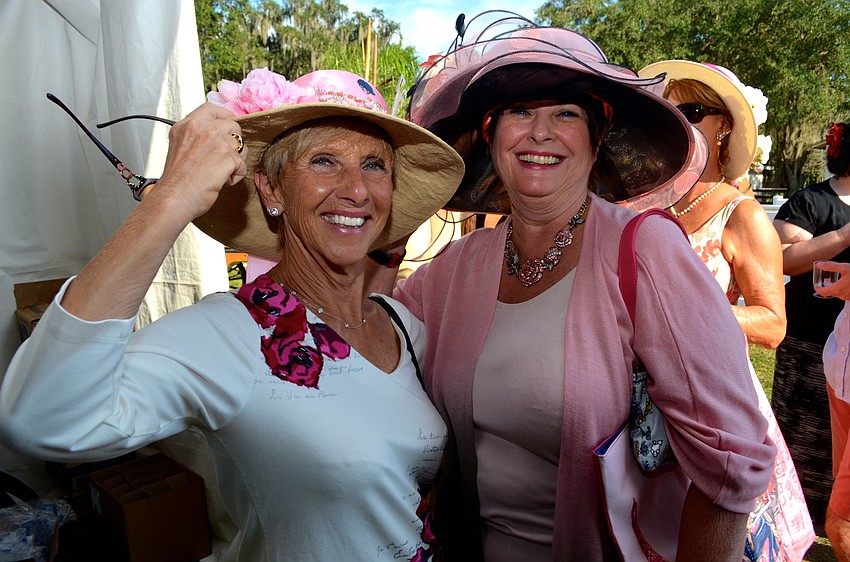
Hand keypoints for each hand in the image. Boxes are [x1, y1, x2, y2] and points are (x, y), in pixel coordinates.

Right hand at [149, 103, 247, 218]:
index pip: (213, 109)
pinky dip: (235, 177)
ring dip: (235, 162)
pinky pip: (242, 165)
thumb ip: (197, 136)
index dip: (225, 118)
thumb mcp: (180, 146)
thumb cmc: (177, 180)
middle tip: (222, 159)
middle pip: (233, 126)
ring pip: (241, 146)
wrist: (174, 197)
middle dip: (234, 143)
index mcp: (187, 125)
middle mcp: (201, 128)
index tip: (227, 129)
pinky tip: (220, 181)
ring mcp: (216, 141)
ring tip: (219, 172)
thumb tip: (219, 135)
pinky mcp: (228, 156)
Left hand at [814, 260, 849, 299]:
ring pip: (838, 293)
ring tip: (835, 280)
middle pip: (830, 293)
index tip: (815, 285)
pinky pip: (845, 293)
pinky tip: (845, 282)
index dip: (817, 288)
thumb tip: (819, 265)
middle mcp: (842, 295)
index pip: (822, 292)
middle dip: (826, 286)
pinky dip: (842, 288)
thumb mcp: (844, 268)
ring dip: (835, 287)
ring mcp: (848, 297)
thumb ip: (831, 266)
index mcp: (837, 289)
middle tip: (825, 281)